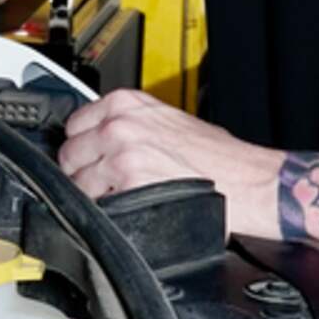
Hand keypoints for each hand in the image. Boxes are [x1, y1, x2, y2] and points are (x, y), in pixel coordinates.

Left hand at [57, 89, 284, 237]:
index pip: (73, 125)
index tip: (86, 158)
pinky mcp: (129, 188)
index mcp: (126, 104)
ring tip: (119, 200)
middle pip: (69, 155)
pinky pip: (97, 207)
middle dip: (82, 173)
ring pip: (78, 184)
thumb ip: (131, 125)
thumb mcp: (168, 121)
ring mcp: (121, 157)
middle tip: (102, 184)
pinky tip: (129, 212)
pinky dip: (107, 215)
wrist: (250, 181)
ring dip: (93, 197)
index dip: (81, 146)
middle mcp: (119, 126)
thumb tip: (101, 139)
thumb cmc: (220, 157)